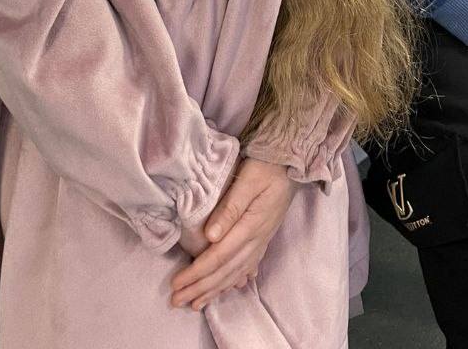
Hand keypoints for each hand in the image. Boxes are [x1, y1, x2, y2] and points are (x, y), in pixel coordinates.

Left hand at [170, 158, 297, 311]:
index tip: (176, 284)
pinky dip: (234, 281)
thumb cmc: (266, 167)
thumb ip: (230, 207)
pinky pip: (247, 267)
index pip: (218, 256)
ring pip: (235, 273)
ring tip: (196, 304)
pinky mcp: (264, 238)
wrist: (292, 163)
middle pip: (224, 270)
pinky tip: (228, 289)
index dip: (196, 272)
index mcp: (250, 226)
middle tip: (176, 301)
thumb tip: (210, 236)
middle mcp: (256, 240)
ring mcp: (261, 241)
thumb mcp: (248, 180)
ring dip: (214, 290)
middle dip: (199, 288)